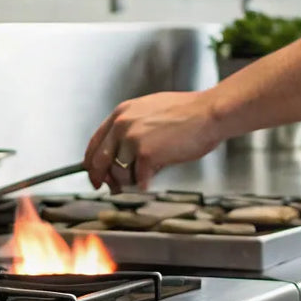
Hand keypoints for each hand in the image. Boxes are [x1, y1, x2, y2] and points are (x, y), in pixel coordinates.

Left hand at [84, 91, 223, 190]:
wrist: (208, 113)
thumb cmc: (187, 114)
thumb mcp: (150, 112)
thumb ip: (132, 130)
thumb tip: (122, 157)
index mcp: (121, 113)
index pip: (95, 142)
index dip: (92, 163)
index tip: (94, 174)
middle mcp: (122, 125)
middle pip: (99, 160)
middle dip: (102, 178)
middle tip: (108, 188)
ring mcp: (132, 139)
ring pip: (118, 173)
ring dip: (128, 181)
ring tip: (142, 179)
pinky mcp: (146, 154)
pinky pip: (138, 179)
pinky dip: (145, 184)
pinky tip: (151, 182)